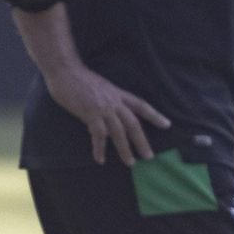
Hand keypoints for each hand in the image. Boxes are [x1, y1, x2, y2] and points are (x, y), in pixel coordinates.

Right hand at [44, 65, 170, 166]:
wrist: (66, 71)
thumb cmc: (81, 79)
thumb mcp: (104, 88)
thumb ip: (112, 101)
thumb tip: (116, 116)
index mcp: (119, 94)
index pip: (142, 105)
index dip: (155, 115)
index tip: (167, 125)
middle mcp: (115, 102)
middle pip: (133, 124)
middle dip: (142, 141)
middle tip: (149, 156)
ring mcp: (103, 108)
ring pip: (119, 132)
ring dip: (125, 149)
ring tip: (130, 162)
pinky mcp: (90, 113)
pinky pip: (98, 134)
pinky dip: (99, 148)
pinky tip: (100, 159)